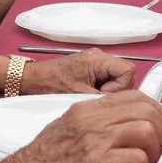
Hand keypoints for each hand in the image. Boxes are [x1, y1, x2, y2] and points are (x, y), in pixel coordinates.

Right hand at [2, 91, 161, 162]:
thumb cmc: (41, 162)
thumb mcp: (68, 129)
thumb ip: (96, 125)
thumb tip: (128, 131)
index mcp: (85, 108)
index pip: (136, 96)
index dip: (155, 114)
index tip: (156, 131)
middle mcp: (91, 118)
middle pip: (149, 111)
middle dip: (161, 134)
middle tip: (152, 152)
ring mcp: (94, 139)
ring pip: (148, 131)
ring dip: (153, 152)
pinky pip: (137, 159)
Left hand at [20, 48, 134, 94]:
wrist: (32, 80)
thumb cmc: (50, 84)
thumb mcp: (80, 95)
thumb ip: (104, 98)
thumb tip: (121, 106)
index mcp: (98, 60)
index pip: (129, 70)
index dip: (121, 86)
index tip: (105, 95)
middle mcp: (98, 57)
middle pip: (124, 74)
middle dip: (116, 89)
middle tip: (97, 97)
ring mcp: (94, 62)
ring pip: (115, 78)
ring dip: (107, 90)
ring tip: (89, 96)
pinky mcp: (89, 68)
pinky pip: (105, 79)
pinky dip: (100, 88)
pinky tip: (86, 94)